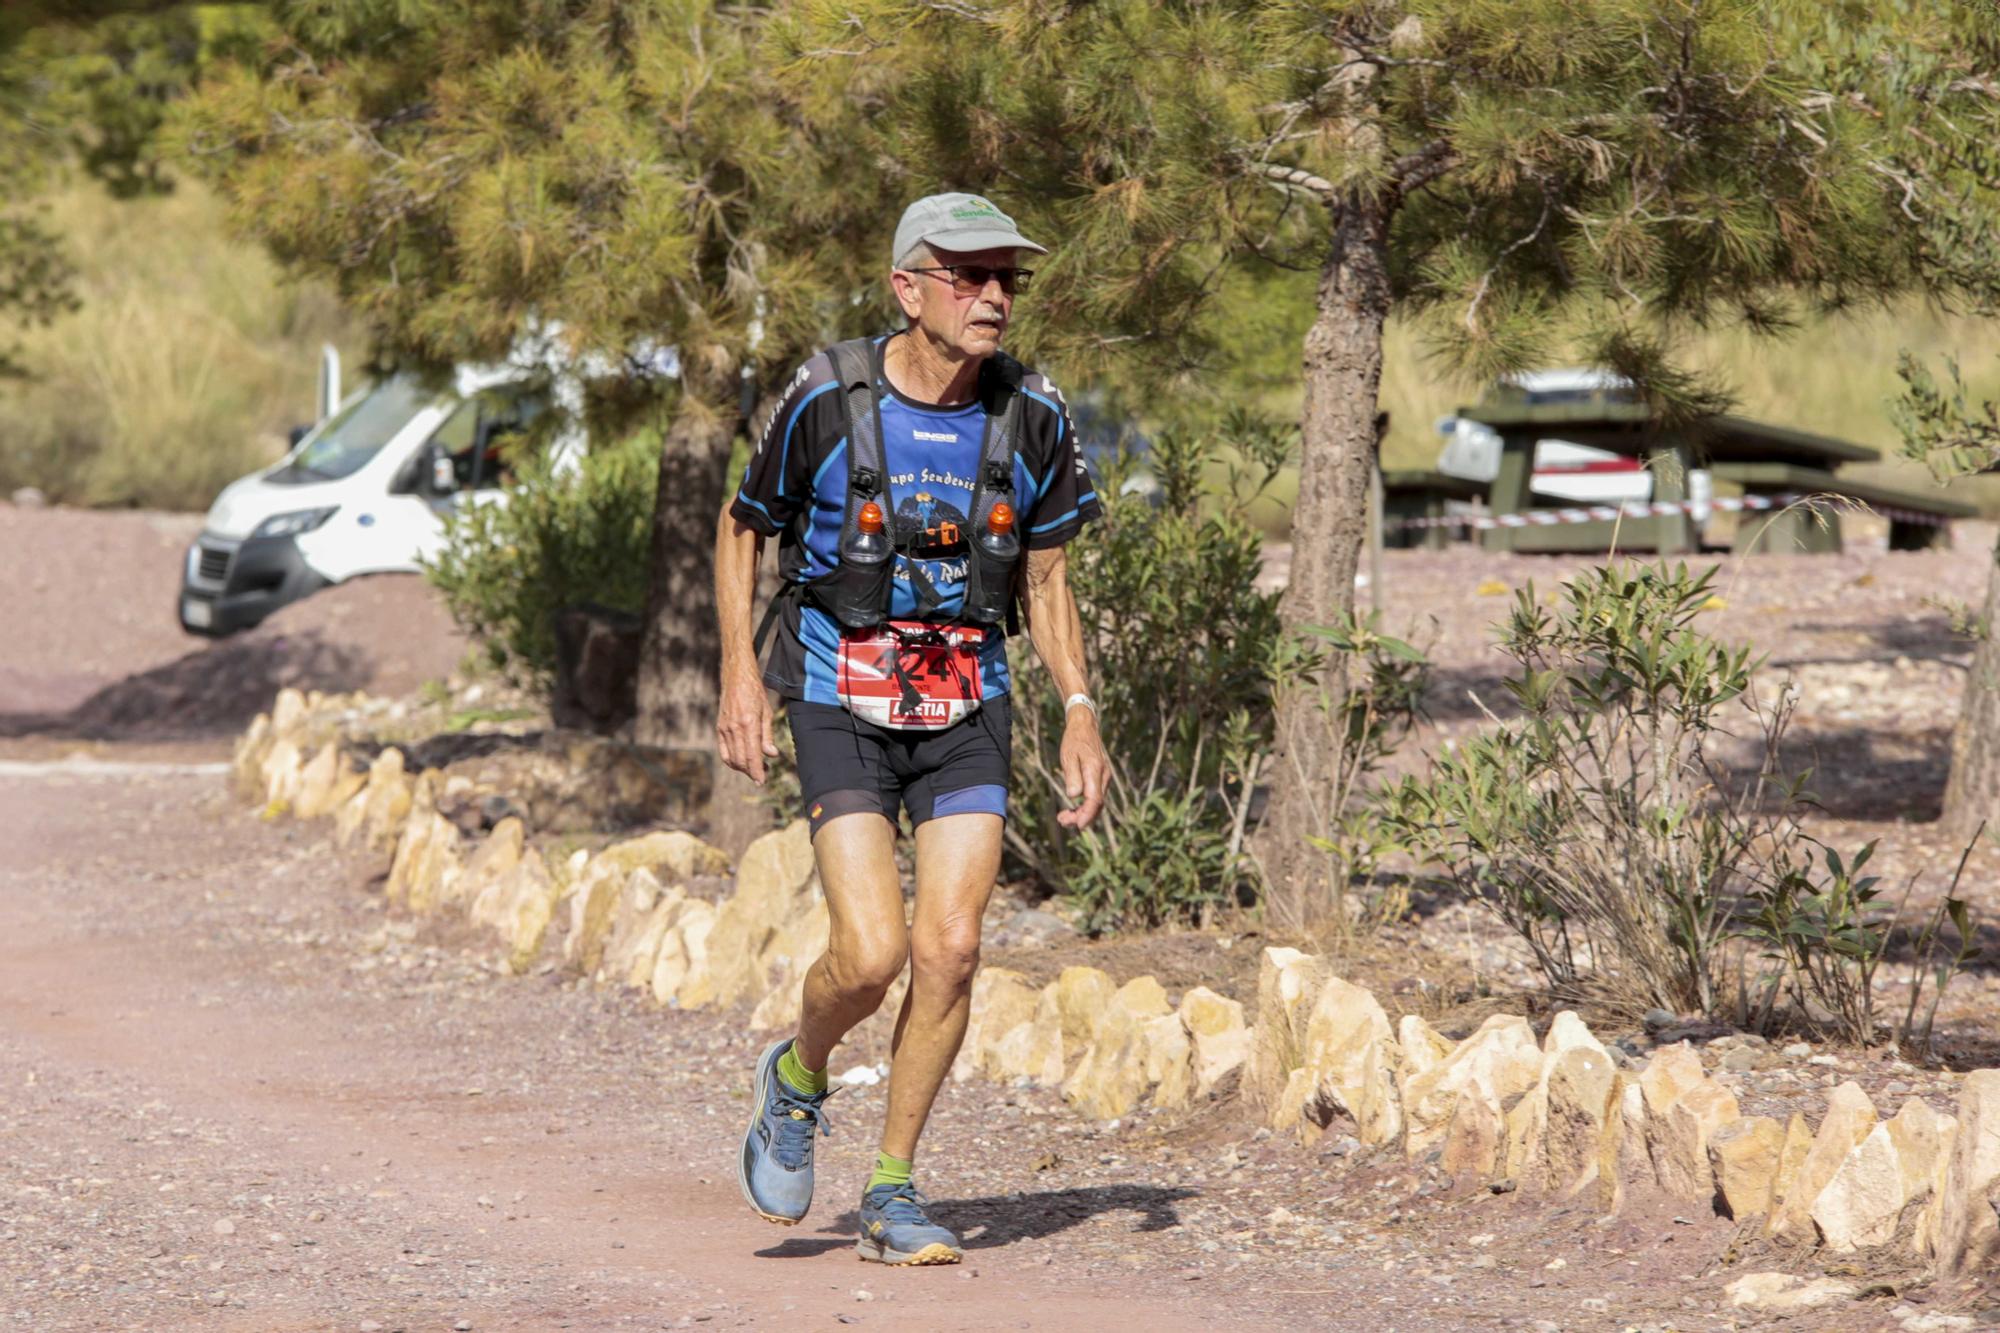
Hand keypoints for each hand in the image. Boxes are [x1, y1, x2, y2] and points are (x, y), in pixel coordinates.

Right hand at [716, 670, 776, 783]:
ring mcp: (724, 729)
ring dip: (743, 768)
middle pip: (741, 760)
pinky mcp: (719, 728)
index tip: (762, 782)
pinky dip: (731, 761)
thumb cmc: (755, 693)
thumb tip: (771, 755)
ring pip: (732, 758)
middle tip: (764, 774)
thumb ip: (768, 736)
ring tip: (755, 767)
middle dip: (752, 772)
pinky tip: (741, 762)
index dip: (757, 772)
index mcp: (749, 724)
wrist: (736, 678)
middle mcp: (734, 728)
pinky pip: (724, 751)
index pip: (752, 755)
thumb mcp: (767, 712)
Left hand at [1056, 707, 1108, 830]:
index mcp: (1096, 770)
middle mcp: (1104, 776)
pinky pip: (1094, 797)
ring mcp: (1104, 778)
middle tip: (1062, 821)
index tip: (1077, 825)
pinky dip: (1084, 806)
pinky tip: (1072, 810)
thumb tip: (1074, 796)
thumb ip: (1072, 775)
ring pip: (1096, 803)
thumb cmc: (1074, 740)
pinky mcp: (1100, 779)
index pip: (1095, 799)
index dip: (1087, 814)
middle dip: (1081, 817)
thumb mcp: (1069, 755)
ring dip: (1082, 813)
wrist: (1084, 727)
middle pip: (1097, 805)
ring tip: (1063, 818)